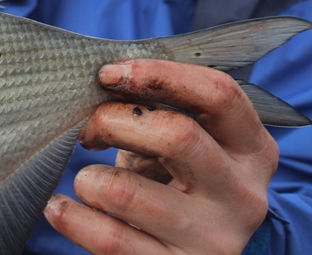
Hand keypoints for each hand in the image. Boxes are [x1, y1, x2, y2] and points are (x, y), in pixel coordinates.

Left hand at [44, 60, 278, 253]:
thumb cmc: (178, 184)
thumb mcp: (183, 146)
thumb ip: (156, 112)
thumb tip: (99, 84)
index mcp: (250, 148)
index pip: (218, 94)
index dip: (158, 75)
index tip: (108, 74)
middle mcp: (241, 194)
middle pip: (176, 135)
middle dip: (113, 120)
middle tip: (88, 130)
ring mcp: (213, 238)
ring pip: (128, 192)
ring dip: (89, 178)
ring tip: (85, 181)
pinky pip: (110, 239)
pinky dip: (72, 217)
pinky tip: (60, 208)